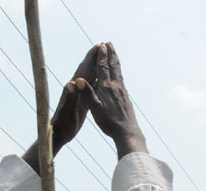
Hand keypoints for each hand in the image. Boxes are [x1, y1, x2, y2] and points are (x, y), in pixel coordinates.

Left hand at [51, 45, 100, 151]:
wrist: (58, 134)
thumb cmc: (62, 123)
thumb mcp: (68, 110)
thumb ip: (70, 96)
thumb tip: (72, 82)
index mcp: (73, 88)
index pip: (83, 69)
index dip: (90, 57)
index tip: (98, 46)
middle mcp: (75, 88)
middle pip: (87, 69)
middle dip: (95, 57)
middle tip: (104, 46)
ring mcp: (78, 94)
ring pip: (90, 77)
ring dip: (97, 67)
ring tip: (105, 57)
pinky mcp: (81, 101)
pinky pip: (91, 87)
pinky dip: (97, 80)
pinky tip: (103, 78)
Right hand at [80, 43, 146, 157]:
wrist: (127, 133)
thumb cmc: (109, 122)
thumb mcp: (95, 109)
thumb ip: (87, 94)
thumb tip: (78, 80)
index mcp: (107, 88)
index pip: (103, 68)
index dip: (102, 56)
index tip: (101, 45)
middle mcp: (116, 87)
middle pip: (114, 67)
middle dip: (111, 54)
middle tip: (110, 43)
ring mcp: (123, 92)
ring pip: (119, 73)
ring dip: (116, 62)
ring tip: (115, 54)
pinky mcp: (126, 99)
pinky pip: (122, 81)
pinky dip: (119, 73)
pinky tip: (119, 76)